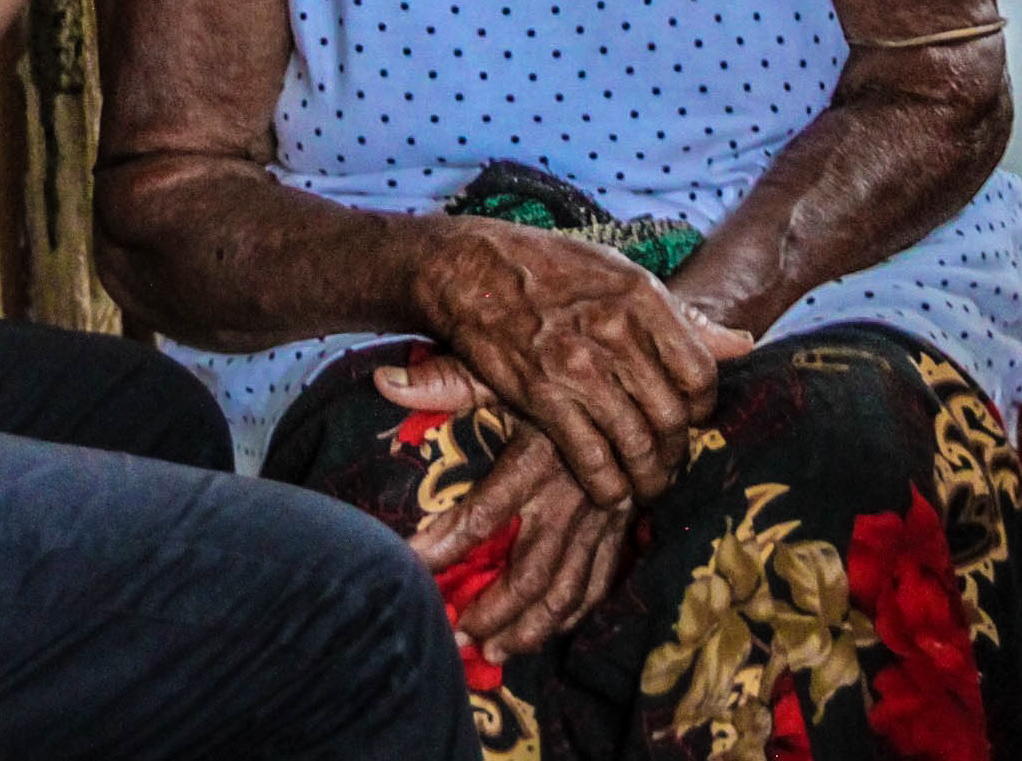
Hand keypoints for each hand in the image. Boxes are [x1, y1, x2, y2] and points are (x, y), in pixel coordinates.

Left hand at [376, 355, 631, 663]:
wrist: (637, 374)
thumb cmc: (558, 370)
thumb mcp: (503, 367)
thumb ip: (447, 380)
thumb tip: (384, 380)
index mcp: (536, 459)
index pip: (481, 516)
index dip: (442, 546)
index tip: (410, 565)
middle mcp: (570, 496)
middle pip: (528, 573)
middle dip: (491, 612)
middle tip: (455, 636)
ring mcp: (602, 517)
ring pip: (565, 591)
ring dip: (529, 629)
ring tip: (492, 653)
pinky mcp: (621, 525)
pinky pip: (597, 582)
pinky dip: (571, 615)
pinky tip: (544, 631)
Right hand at [411, 219, 752, 509]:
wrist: (467, 266)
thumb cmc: (546, 266)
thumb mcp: (618, 272)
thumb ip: (680, 314)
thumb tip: (742, 344)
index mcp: (641, 296)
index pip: (700, 372)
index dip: (702, 409)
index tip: (689, 420)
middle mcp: (616, 330)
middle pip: (672, 416)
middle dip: (675, 453)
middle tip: (668, 465)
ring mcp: (578, 365)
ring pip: (637, 442)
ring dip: (647, 477)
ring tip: (645, 487)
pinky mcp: (542, 395)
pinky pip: (591, 458)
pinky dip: (607, 485)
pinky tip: (609, 492)